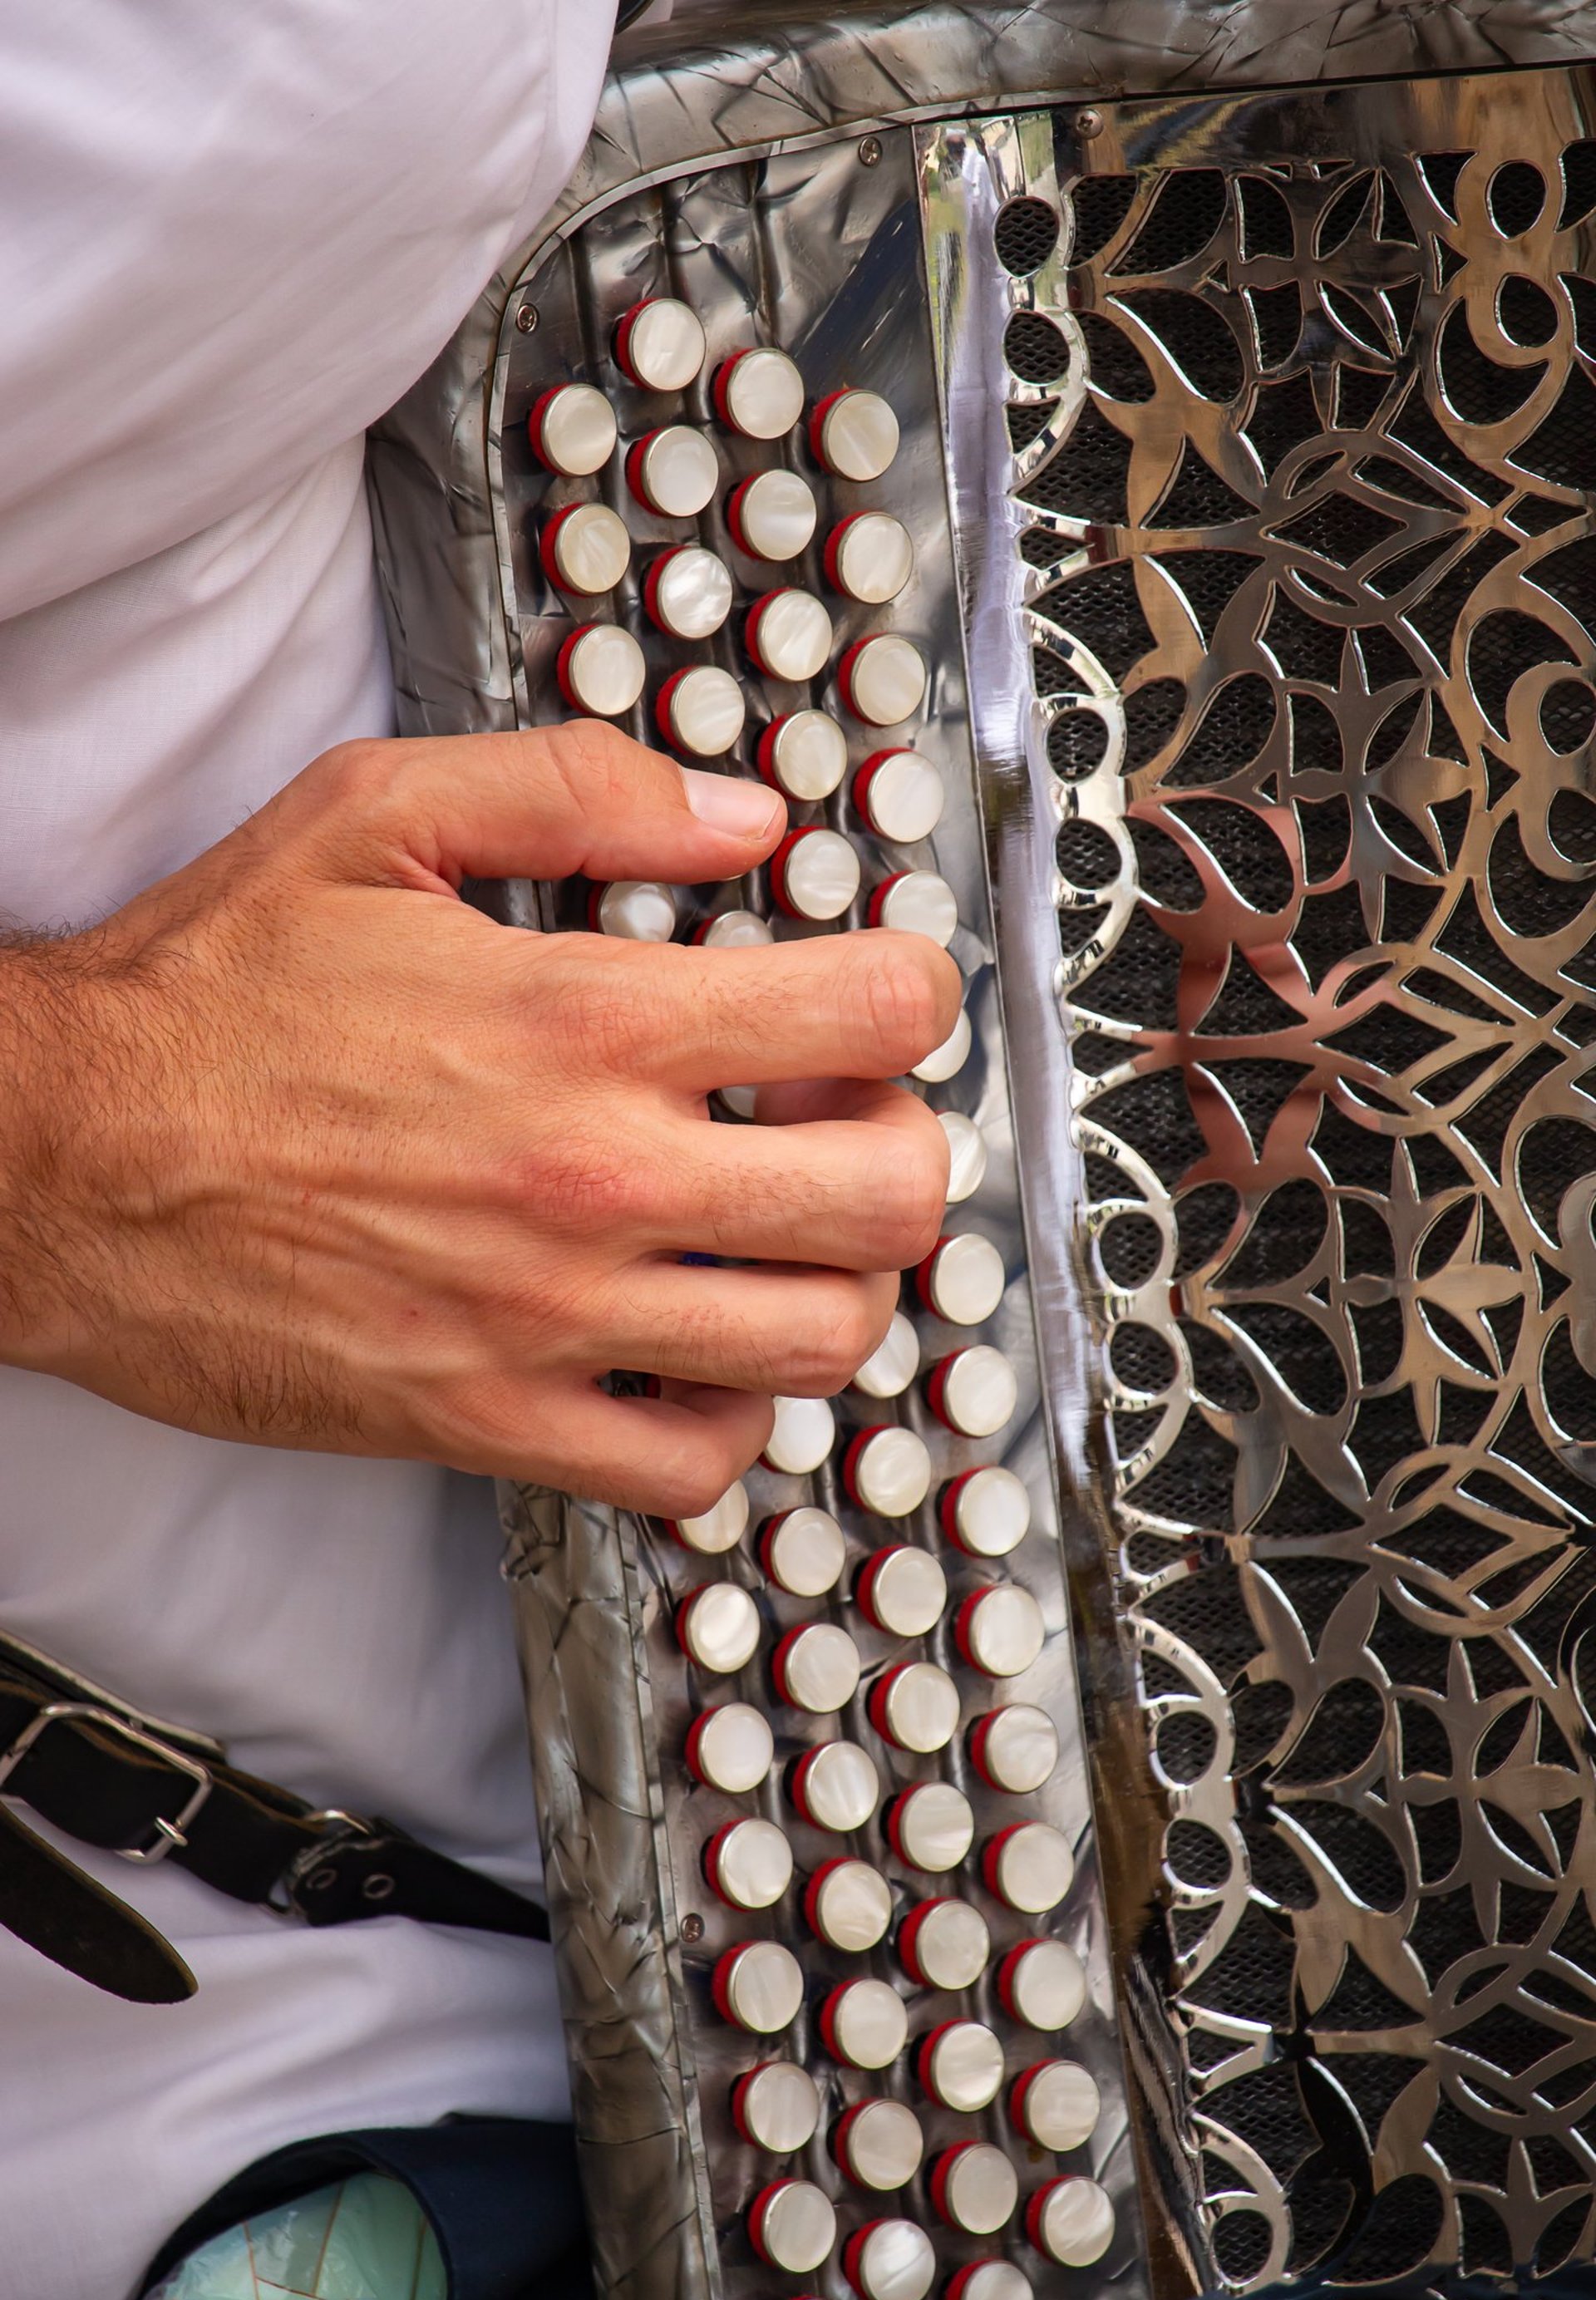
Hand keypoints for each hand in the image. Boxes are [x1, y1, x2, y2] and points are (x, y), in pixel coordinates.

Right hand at [0, 723, 959, 1511]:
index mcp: (586, 1022)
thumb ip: (574, 792)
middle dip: (900, 1151)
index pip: (872, 1015)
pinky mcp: (490, 1425)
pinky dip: (728, 1419)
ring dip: (833, 1283)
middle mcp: (595, 1179)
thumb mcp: (372, 817)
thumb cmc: (202, 1000)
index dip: (906, 995)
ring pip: (819, 1341)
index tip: (867, 999)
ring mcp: (552, 1320)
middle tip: (841, 1126)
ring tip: (773, 1237)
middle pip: (888, 1200)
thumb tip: (739, 817)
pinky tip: (688, 1350)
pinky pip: (692, 1469)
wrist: (53, 1161)